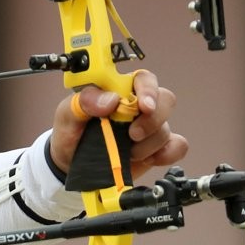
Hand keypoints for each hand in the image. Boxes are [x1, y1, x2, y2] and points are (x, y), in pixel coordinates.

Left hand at [49, 70, 187, 180]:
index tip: (143, 107)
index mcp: (119, 90)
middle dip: (153, 119)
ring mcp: (148, 128)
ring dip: (148, 144)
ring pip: (166, 129)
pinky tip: (149, 159)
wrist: (69, 164)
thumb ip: (85, 101)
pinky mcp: (155, 150)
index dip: (149, 90)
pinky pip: (177, 146)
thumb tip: (111, 99)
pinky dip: (168, 154)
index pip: (144, 79)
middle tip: (132, 135)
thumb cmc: (70, 133)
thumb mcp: (67, 113)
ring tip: (126, 152)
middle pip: (165, 101)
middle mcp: (138, 107)